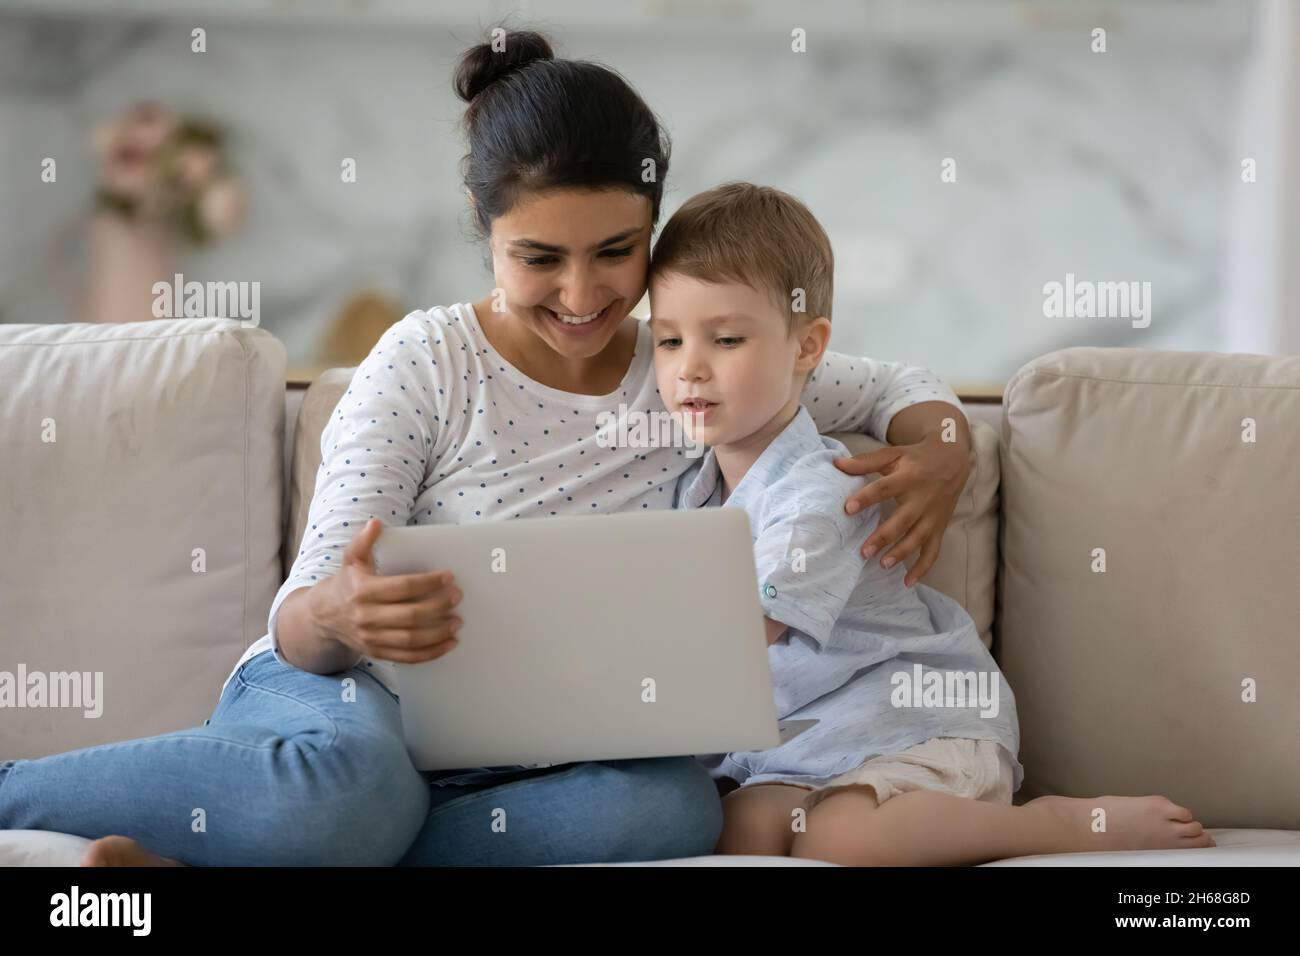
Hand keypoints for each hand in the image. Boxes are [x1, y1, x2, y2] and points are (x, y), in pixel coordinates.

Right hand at [308, 518, 463, 662]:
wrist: (322, 616)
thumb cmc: (345, 583)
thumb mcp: (351, 560)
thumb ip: (364, 541)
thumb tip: (376, 523)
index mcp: (363, 591)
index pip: (402, 587)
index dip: (427, 582)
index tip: (448, 577)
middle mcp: (366, 616)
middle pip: (410, 615)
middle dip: (438, 606)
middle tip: (457, 597)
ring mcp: (371, 637)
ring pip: (411, 639)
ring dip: (438, 633)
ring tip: (457, 622)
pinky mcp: (377, 652)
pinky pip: (408, 657)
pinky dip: (430, 653)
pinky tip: (448, 644)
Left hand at [833, 430, 969, 586]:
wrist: (953, 459)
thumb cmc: (916, 457)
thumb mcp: (893, 454)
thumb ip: (865, 461)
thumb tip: (837, 464)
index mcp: (909, 477)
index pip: (885, 488)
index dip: (867, 498)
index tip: (848, 508)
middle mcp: (923, 498)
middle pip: (903, 521)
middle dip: (884, 537)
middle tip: (864, 552)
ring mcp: (933, 515)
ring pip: (918, 538)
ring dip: (901, 553)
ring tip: (882, 564)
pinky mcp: (939, 527)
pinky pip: (933, 551)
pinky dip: (923, 568)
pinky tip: (907, 582)